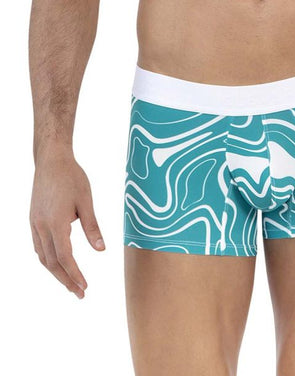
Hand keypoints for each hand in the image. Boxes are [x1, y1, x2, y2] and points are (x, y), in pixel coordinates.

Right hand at [29, 148, 105, 298]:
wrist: (51, 160)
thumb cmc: (72, 177)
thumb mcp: (86, 200)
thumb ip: (92, 227)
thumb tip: (101, 250)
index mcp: (56, 222)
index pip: (65, 257)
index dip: (74, 274)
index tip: (84, 287)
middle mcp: (42, 226)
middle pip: (52, 262)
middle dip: (66, 280)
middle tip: (80, 294)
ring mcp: (35, 224)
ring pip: (43, 256)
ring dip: (56, 272)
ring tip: (70, 283)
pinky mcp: (33, 220)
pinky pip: (38, 246)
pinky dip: (48, 259)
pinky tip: (57, 263)